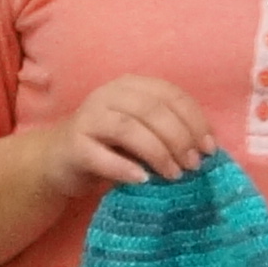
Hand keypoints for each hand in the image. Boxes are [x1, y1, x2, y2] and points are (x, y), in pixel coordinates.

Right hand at [49, 76, 219, 195]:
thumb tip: (206, 150)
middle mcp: (108, 95)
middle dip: (179, 138)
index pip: (171, 95)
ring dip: (158, 153)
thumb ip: (168, 132)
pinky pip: (102, 156)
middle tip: (193, 165)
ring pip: (129, 129)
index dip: (195, 120)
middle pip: (152, 110)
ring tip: (174, 175)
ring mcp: (88, 118)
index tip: (210, 148)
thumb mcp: (142, 132)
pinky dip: (125, 168)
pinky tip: (143, 180)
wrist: (57, 160)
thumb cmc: (109, 146)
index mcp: (131, 86)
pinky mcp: (73, 145)